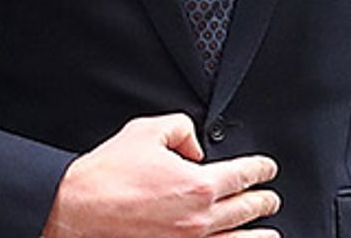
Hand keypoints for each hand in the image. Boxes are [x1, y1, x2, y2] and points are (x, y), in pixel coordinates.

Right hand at [41, 113, 280, 237]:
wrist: (85, 204)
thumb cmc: (111, 171)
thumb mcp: (145, 130)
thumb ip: (179, 128)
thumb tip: (194, 145)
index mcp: (197, 184)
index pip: (241, 175)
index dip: (259, 170)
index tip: (266, 168)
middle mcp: (201, 217)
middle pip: (245, 209)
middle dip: (263, 201)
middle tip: (271, 197)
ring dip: (259, 234)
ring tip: (270, 232)